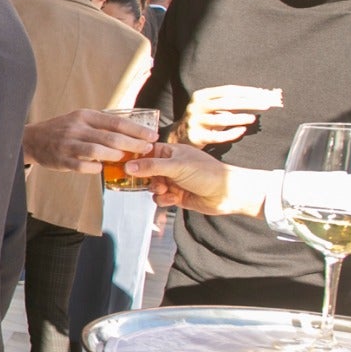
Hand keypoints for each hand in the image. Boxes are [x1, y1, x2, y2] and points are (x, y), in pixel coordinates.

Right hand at [20, 109, 156, 172]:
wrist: (32, 139)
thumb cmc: (62, 129)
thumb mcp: (80, 119)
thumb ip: (102, 125)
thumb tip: (131, 132)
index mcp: (85, 116)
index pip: (116, 121)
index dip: (137, 130)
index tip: (152, 135)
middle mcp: (77, 128)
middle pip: (110, 137)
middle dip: (132, 144)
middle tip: (146, 149)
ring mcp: (68, 144)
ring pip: (97, 151)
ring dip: (115, 156)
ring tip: (126, 159)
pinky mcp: (61, 159)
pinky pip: (82, 166)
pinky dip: (94, 168)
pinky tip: (101, 169)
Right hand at [123, 144, 271, 216]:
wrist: (227, 193)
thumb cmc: (207, 173)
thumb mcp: (176, 166)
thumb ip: (151, 166)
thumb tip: (128, 166)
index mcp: (170, 152)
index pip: (146, 151)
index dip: (134, 157)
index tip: (123, 164)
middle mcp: (169, 165)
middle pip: (145, 171)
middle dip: (145, 178)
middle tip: (148, 181)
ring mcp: (172, 180)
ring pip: (151, 186)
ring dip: (155, 190)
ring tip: (165, 190)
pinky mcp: (175, 195)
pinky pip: (159, 198)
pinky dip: (163, 199)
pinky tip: (173, 199)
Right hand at [174, 85, 282, 147]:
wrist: (179, 135)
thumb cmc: (204, 119)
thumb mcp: (212, 107)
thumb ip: (230, 102)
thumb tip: (258, 99)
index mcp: (201, 95)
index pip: (228, 90)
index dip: (247, 92)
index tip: (264, 94)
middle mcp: (196, 107)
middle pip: (226, 102)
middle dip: (248, 103)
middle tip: (266, 105)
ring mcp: (195, 122)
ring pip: (220, 119)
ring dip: (239, 118)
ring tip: (253, 118)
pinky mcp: (196, 136)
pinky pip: (217, 136)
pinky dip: (231, 133)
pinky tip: (241, 131)